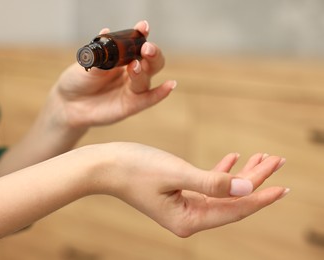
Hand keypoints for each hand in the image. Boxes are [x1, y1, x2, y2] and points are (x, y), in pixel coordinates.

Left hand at [48, 20, 175, 128]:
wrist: (68, 104)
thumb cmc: (79, 80)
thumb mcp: (87, 64)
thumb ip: (99, 54)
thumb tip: (106, 33)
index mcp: (122, 56)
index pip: (136, 43)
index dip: (141, 34)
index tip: (143, 27)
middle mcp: (132, 71)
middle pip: (151, 61)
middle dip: (152, 53)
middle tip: (145, 48)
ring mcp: (133, 89)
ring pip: (147, 78)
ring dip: (144, 70)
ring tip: (134, 66)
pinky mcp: (131, 105)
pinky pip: (149, 99)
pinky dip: (160, 93)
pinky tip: (170, 85)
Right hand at [90, 143, 287, 236]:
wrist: (104, 165)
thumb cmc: (134, 168)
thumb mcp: (176, 173)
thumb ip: (213, 182)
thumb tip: (247, 188)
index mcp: (188, 220)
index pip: (234, 209)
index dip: (260, 196)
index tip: (283, 185)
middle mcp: (188, 218)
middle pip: (232, 200)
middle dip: (256, 180)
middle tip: (277, 161)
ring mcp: (183, 207)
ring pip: (223, 191)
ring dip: (242, 174)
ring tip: (263, 157)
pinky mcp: (178, 194)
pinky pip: (207, 185)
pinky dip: (221, 171)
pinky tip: (233, 158)